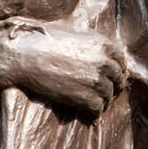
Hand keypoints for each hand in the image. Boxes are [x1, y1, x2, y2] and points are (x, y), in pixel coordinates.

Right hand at [6, 25, 124, 116]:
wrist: (26, 57)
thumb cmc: (45, 42)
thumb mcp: (74, 34)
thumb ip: (92, 43)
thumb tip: (100, 53)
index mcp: (103, 43)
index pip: (121, 60)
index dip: (117, 70)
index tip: (112, 77)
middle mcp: (104, 61)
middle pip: (118, 79)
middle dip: (112, 87)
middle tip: (105, 94)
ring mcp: (95, 80)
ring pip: (109, 96)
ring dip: (102, 102)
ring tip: (93, 105)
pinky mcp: (85, 97)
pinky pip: (97, 109)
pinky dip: (93, 114)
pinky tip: (86, 114)